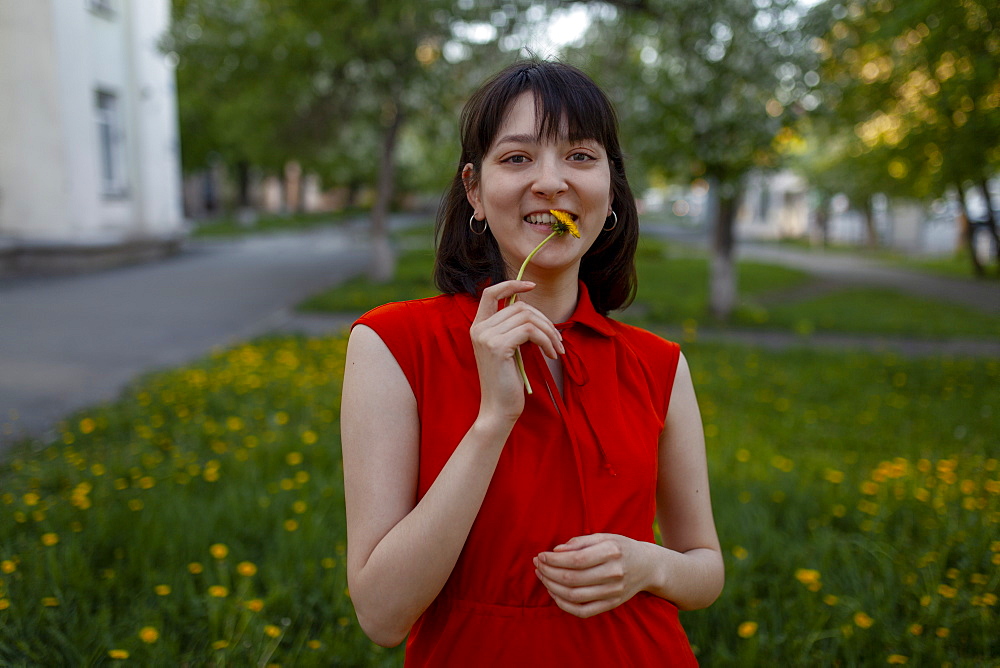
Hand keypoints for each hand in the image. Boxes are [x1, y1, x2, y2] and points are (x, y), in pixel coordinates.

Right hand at [470, 281, 563, 422]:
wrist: (498, 408)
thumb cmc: (506, 382)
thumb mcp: (508, 350)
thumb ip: (512, 329)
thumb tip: (531, 311)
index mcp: (478, 327)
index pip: (490, 293)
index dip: (511, 284)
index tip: (532, 285)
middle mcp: (479, 328)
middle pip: (519, 307)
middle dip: (544, 321)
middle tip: (557, 340)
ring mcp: (486, 336)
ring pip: (527, 318)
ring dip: (549, 332)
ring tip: (556, 349)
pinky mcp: (498, 346)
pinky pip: (530, 331)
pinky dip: (546, 340)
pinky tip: (551, 355)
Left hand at [533, 534, 652, 617]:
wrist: (647, 566)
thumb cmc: (620, 547)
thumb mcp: (603, 536)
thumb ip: (579, 542)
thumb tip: (556, 551)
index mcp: (611, 552)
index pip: (576, 560)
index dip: (554, 560)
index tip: (541, 555)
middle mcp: (614, 573)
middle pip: (572, 578)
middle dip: (549, 572)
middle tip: (538, 565)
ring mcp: (614, 592)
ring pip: (575, 596)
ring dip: (552, 587)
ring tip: (542, 577)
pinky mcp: (611, 605)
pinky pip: (583, 611)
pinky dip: (564, 605)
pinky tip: (554, 594)